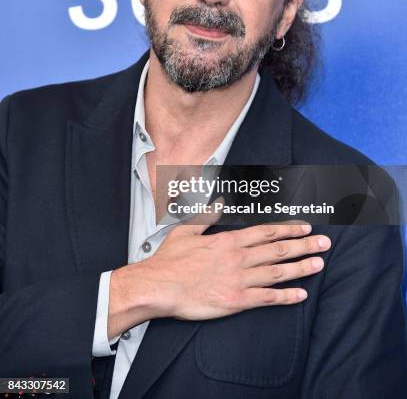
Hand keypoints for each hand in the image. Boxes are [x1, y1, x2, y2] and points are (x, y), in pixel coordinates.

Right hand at [108, 206, 330, 337]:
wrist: (159, 287)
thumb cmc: (170, 261)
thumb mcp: (187, 230)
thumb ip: (207, 214)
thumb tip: (218, 200)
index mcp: (229, 240)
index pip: (266, 231)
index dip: (287, 228)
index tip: (304, 226)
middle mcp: (239, 258)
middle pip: (278, 249)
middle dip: (303, 245)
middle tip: (323, 243)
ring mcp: (240, 279)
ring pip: (278, 272)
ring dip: (300, 267)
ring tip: (318, 264)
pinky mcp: (237, 300)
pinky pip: (267, 298)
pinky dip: (285, 296)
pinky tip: (300, 295)